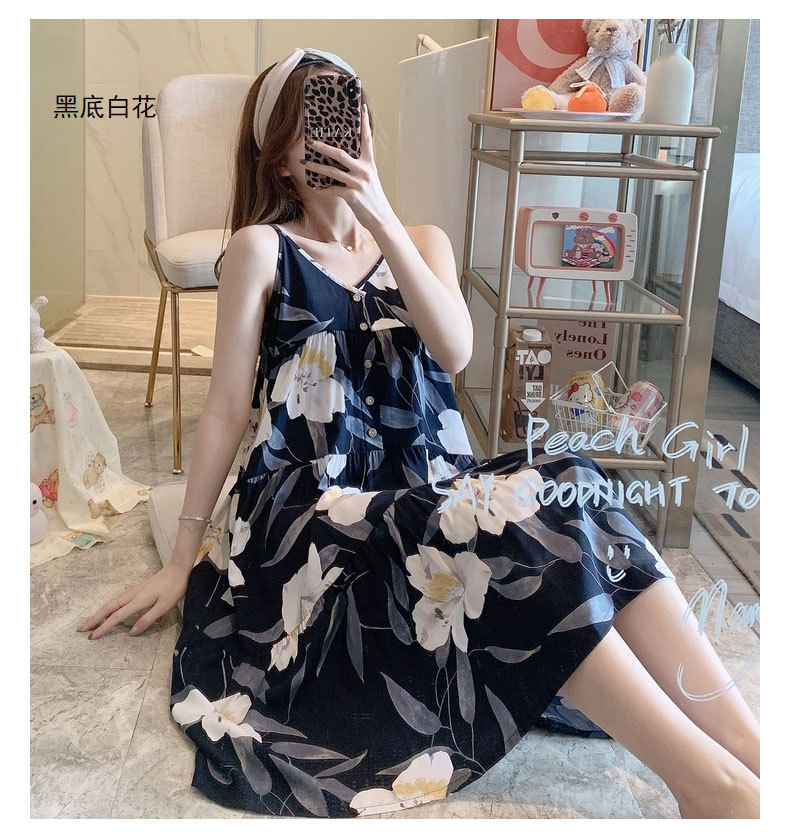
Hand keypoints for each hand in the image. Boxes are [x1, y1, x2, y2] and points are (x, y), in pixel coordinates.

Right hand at [77, 562, 191, 639]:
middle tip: (81, 629)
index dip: (104, 627)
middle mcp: (132, 595)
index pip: (116, 616)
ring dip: (100, 613)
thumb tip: (131, 632)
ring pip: (112, 602)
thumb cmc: (174, 588)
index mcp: (138, 601)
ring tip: (90, 622)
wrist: (178, 568)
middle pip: (109, 608)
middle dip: (94, 619)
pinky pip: (118, 599)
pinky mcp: (137, 589)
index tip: (92, 637)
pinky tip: (108, 610)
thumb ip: (147, 619)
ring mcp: (134, 591)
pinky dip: (108, 607)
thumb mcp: (164, 606)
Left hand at [302, 103, 393, 229]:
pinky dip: (322, 189)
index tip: (362, 107)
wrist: (381, 218)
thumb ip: (360, 167)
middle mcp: (364, 171)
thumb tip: (343, 158)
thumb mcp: (370, 179)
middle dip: (323, 147)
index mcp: (369, 164)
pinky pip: (333, 190)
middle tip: (310, 141)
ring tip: (303, 163)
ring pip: (332, 172)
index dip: (365, 123)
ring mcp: (358, 183)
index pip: (367, 139)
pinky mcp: (352, 196)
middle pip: (340, 153)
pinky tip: (314, 187)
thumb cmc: (373, 198)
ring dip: (316, 167)